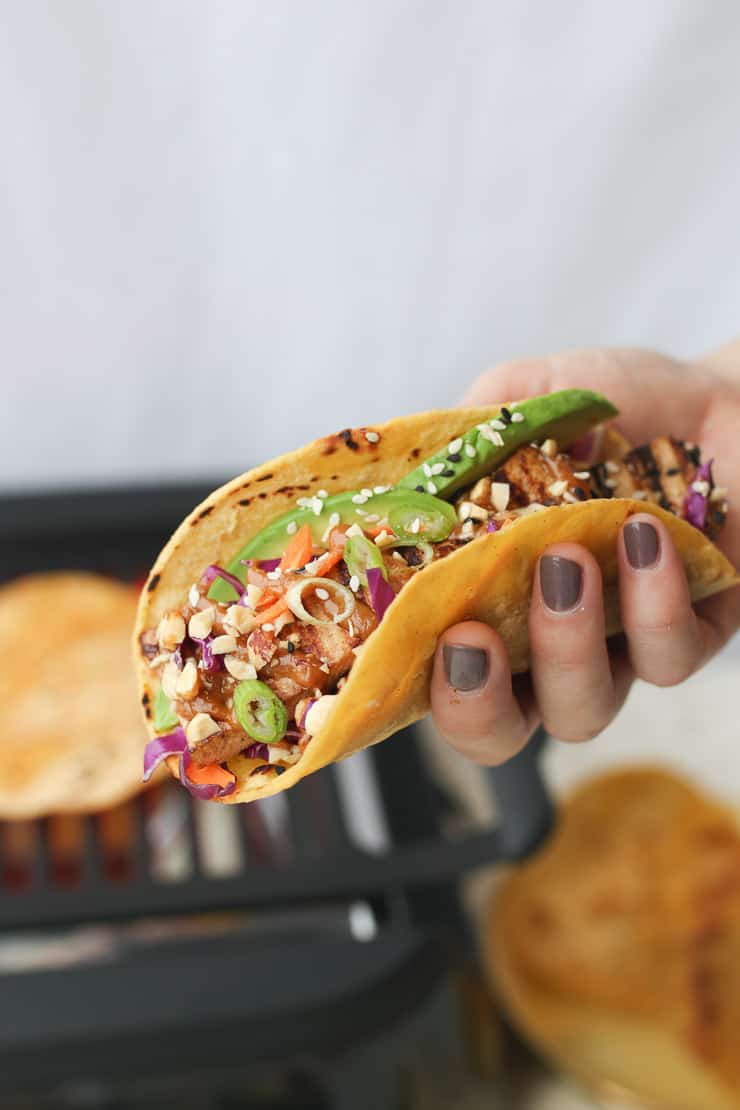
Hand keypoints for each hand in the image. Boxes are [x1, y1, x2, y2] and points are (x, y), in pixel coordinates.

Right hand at [430, 346, 739, 763]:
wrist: (706, 399)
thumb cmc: (604, 412)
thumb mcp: (523, 398)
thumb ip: (469, 432)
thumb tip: (420, 470)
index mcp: (481, 601)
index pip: (425, 675)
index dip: (401, 687)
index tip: (395, 649)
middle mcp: (539, 647)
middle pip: (495, 731)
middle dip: (473, 703)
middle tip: (468, 636)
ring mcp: (614, 653)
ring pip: (580, 708)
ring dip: (563, 643)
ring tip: (565, 558)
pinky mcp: (690, 639)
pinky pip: (668, 656)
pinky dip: (651, 600)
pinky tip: (641, 535)